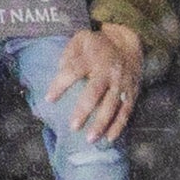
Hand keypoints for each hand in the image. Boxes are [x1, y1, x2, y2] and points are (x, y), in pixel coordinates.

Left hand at [54, 25, 140, 145]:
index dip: (60, 85)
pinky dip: (118, 126)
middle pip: (95, 92)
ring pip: (112, 105)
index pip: (73, 71)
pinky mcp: (131, 92)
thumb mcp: (81, 40)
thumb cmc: (98, 45)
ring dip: (101, 123)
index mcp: (92, 57)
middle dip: (84, 110)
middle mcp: (108, 71)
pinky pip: (126, 111)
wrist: (128, 43)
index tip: (49, 99)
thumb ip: (68, 54)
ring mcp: (121, 83)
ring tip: (89, 139)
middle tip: (73, 127)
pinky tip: (108, 139)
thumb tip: (58, 72)